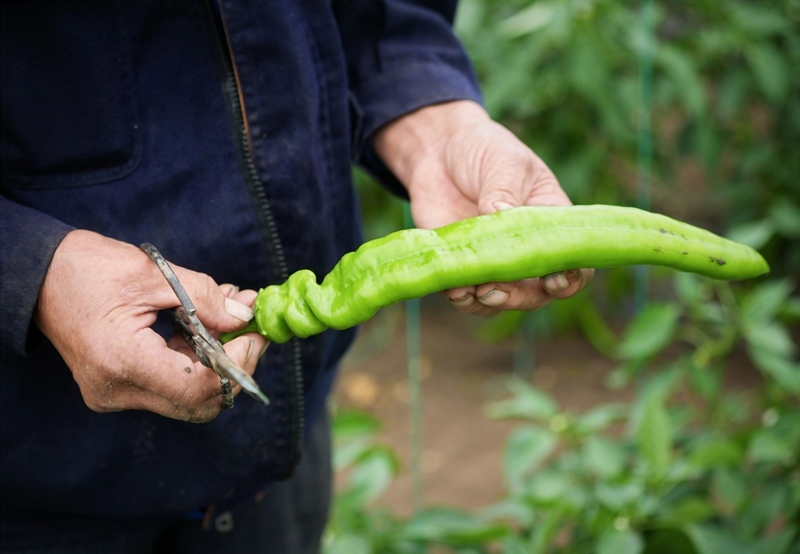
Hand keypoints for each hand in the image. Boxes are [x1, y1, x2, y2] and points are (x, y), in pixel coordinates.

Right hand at [35, 230, 267, 422]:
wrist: (38, 278)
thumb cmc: (86, 269)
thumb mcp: (152, 274)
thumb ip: (204, 298)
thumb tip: (245, 316)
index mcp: (122, 361)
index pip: (196, 386)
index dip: (236, 365)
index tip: (255, 334)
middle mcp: (118, 390)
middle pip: (197, 401)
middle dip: (234, 367)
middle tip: (253, 331)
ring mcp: (116, 395)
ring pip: (188, 396)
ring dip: (218, 362)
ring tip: (232, 317)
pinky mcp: (119, 389)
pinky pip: (170, 385)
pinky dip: (196, 360)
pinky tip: (206, 328)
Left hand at [374, 100, 592, 315]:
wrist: (437, 151)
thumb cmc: (483, 150)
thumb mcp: (503, 163)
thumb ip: (504, 193)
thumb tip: (501, 216)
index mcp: (549, 224)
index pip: (573, 261)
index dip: (570, 278)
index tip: (553, 279)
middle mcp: (524, 250)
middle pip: (537, 292)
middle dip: (521, 298)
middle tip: (497, 290)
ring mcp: (492, 260)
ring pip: (500, 300)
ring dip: (489, 303)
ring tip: (474, 291)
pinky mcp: (459, 265)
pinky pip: (466, 295)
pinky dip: (462, 298)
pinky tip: (455, 290)